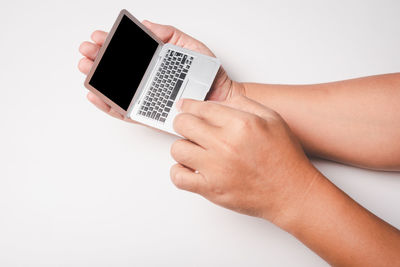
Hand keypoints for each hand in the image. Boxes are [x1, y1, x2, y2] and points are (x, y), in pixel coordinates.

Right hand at [78, 20, 244, 120]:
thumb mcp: (189, 45)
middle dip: (98, 58)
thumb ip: (168, 34)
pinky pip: (125, 111)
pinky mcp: (149, 114)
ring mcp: (147, 96)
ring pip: (116, 90)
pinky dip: (109, 105)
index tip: (99, 36)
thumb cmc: (208, 74)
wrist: (220, 97)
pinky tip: (97, 95)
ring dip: (98, 80)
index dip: (111, 43)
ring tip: (87, 69)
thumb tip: (146, 25)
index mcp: (155, 62)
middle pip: (117, 69)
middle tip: (87, 51)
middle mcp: (148, 79)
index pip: (128, 52)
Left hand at [170, 95, 321, 226]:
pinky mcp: (211, 189)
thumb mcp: (272, 119)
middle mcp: (225, 144)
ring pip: (177, 149)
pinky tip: (190, 168)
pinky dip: (179, 172)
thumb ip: (245, 104)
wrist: (291, 192)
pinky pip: (178, 177)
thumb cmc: (284, 158)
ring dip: (183, 147)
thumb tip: (218, 101)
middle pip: (183, 124)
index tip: (184, 106)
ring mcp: (216, 168)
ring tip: (194, 149)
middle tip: (188, 126)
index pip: (201, 107)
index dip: (189, 105)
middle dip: (183, 122)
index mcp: (240, 124)